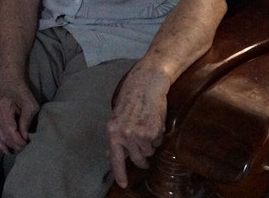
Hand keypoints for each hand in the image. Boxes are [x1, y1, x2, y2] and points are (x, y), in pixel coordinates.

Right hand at [0, 79, 38, 153]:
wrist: (10, 82)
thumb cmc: (22, 93)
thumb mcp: (30, 105)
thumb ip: (27, 121)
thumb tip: (24, 138)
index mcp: (3, 107)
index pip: (10, 130)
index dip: (19, 141)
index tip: (27, 144)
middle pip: (4, 136)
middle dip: (16, 145)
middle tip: (26, 147)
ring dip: (10, 145)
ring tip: (20, 147)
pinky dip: (3, 144)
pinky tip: (9, 149)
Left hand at [106, 67, 169, 188]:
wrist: (145, 84)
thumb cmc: (131, 99)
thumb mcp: (117, 118)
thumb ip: (115, 137)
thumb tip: (110, 155)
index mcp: (112, 132)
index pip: (115, 159)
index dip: (120, 173)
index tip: (123, 184)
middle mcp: (123, 135)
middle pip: (137, 159)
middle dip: (143, 158)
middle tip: (145, 151)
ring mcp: (138, 134)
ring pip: (149, 151)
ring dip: (151, 144)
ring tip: (148, 127)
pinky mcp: (151, 132)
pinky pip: (157, 142)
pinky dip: (158, 135)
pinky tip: (154, 122)